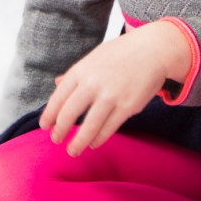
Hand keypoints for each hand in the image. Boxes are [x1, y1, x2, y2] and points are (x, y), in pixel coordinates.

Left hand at [39, 21, 190, 155]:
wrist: (154, 49)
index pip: (57, 99)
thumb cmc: (123, 52)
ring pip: (88, 127)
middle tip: (57, 139)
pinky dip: (99, 139)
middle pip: (68, 115)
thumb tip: (57, 84)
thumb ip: (76, 73)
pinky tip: (94, 143)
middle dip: (60, 132)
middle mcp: (93, 84)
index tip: (46, 126)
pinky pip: (109, 128)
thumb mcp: (95, 57)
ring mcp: (111, 96)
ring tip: (73, 150)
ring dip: (78, 143)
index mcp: (81, 70)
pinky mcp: (128, 106)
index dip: (49, 116)